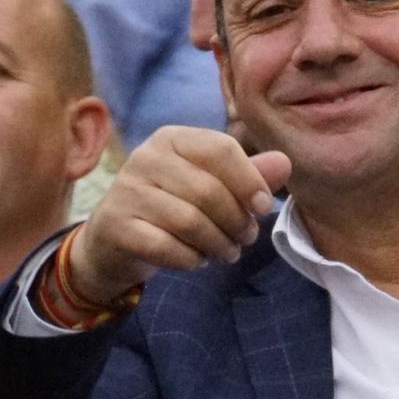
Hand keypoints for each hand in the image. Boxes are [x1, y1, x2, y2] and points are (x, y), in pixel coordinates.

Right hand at [66, 126, 291, 303]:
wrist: (113, 239)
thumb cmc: (171, 205)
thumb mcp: (210, 184)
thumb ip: (247, 174)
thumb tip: (285, 162)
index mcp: (172, 138)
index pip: (220, 149)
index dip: (248, 180)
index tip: (262, 207)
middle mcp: (145, 157)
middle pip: (208, 190)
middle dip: (236, 221)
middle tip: (246, 239)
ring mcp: (126, 191)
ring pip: (189, 221)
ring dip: (218, 244)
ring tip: (228, 253)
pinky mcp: (116, 226)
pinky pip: (165, 246)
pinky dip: (190, 259)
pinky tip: (197, 261)